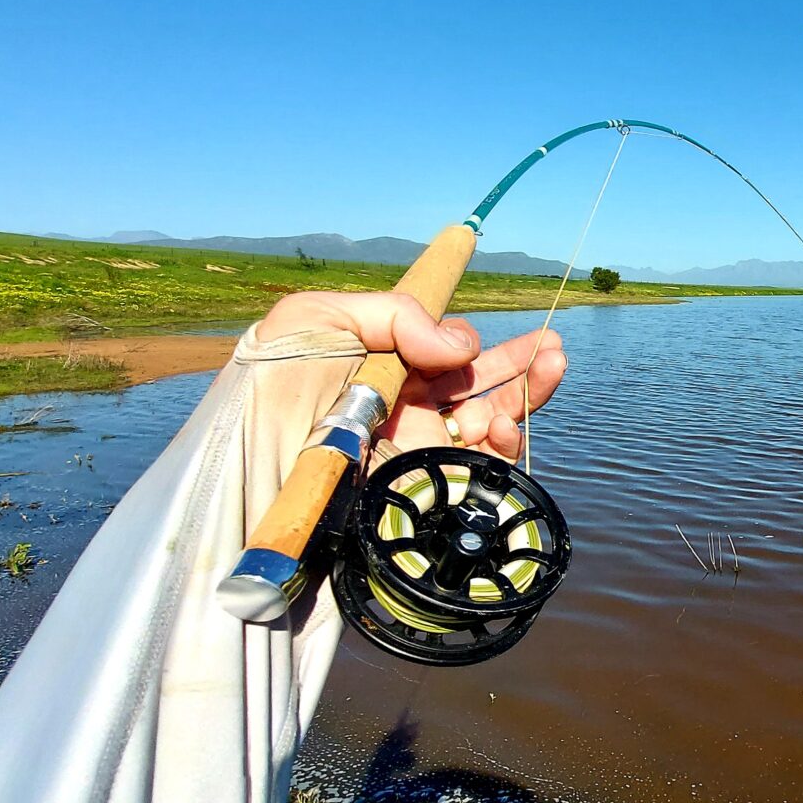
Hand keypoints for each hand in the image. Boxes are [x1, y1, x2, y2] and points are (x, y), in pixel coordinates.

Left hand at [255, 291, 565, 460]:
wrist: (246, 461)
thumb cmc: (270, 381)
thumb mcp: (321, 317)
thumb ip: (396, 314)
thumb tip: (461, 346)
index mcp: (382, 365)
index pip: (443, 352)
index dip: (473, 340)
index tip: (482, 328)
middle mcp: (403, 408)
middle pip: (478, 386)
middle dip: (522, 366)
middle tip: (555, 348)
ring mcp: (415, 449)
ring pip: (488, 425)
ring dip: (525, 398)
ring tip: (549, 371)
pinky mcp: (422, 487)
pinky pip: (479, 470)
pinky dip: (505, 447)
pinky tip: (506, 425)